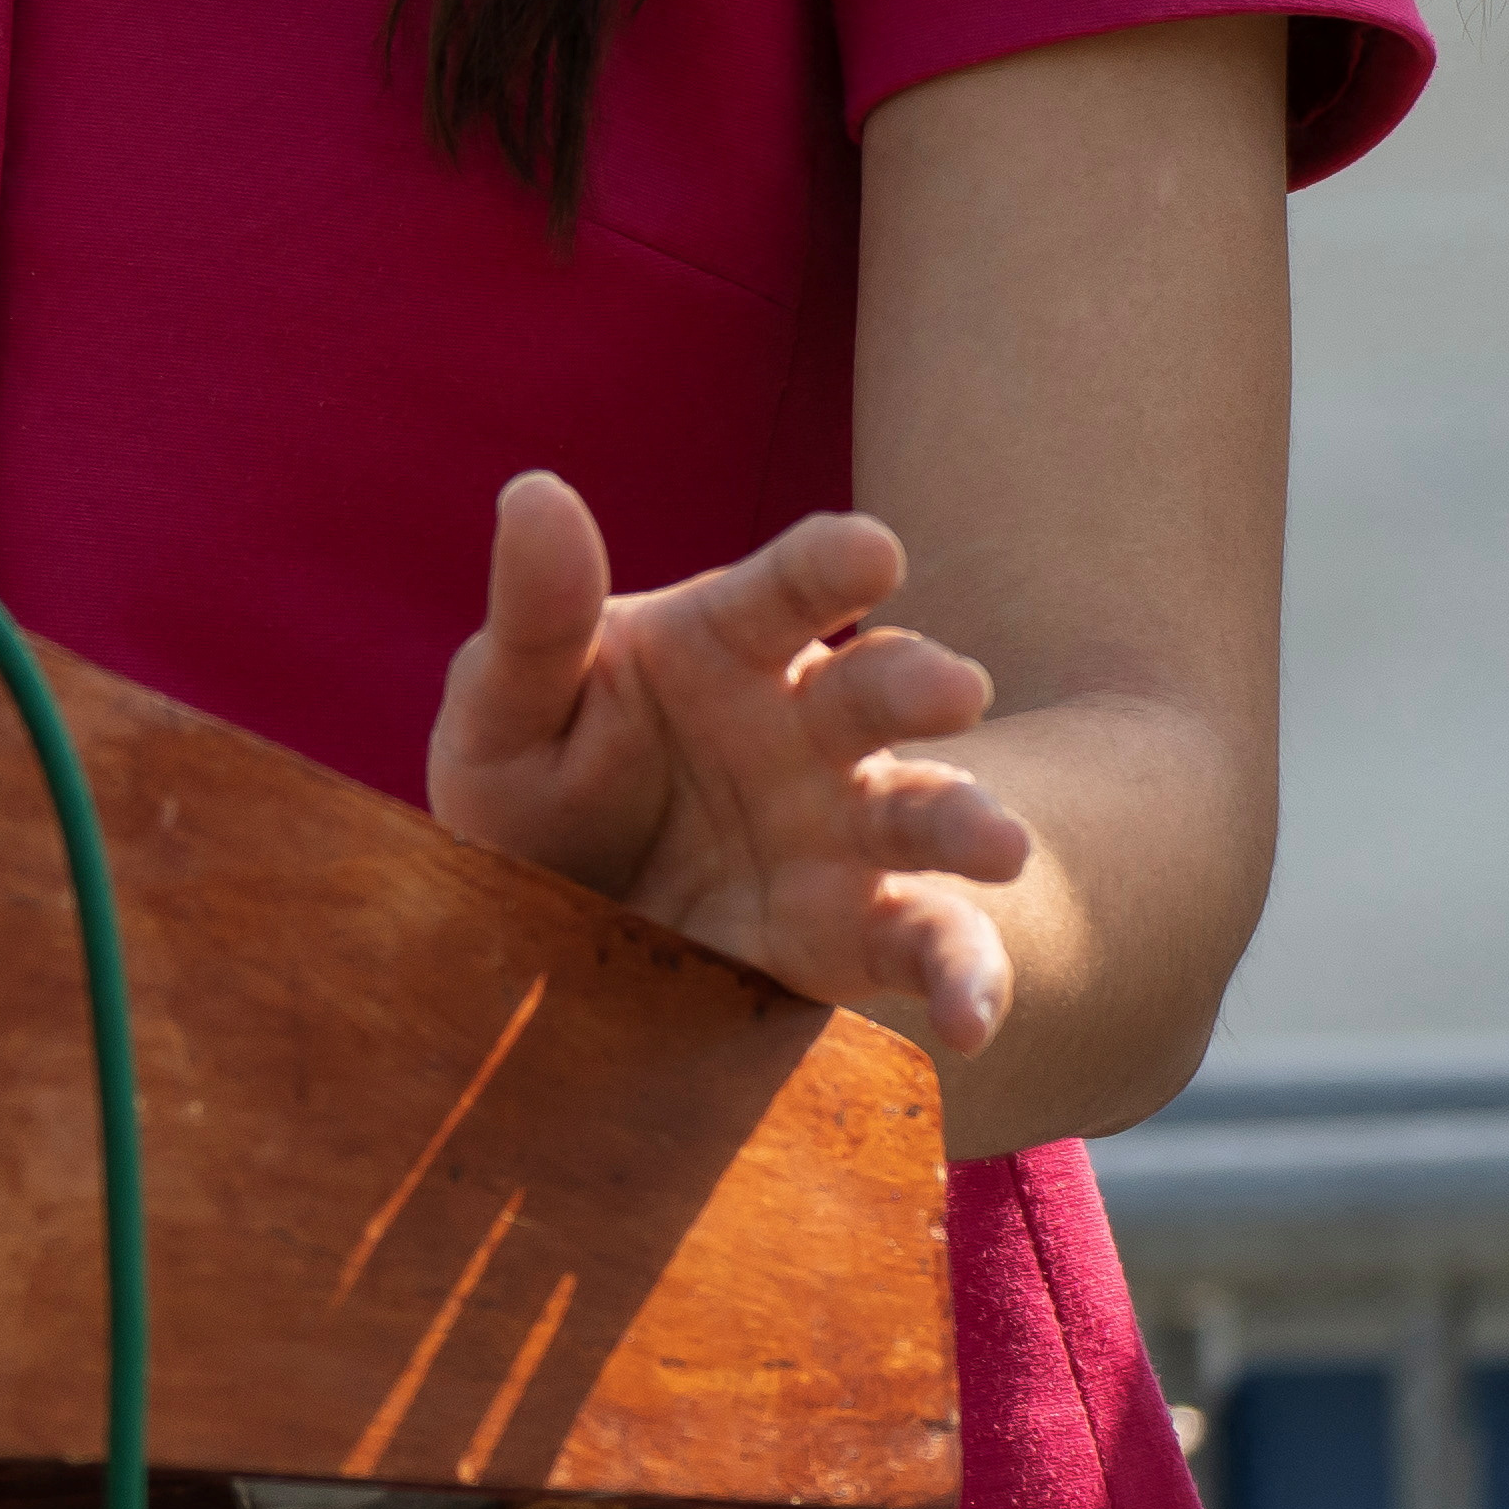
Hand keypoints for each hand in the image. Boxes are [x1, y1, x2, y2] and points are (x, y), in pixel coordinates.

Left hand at [422, 474, 1028, 1054]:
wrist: (544, 933)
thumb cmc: (534, 784)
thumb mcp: (508, 709)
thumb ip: (536, 616)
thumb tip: (534, 491)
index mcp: (726, 646)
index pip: (788, 588)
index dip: (830, 563)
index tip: (870, 549)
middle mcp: (807, 728)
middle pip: (884, 688)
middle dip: (921, 685)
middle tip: (953, 691)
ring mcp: (843, 830)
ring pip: (929, 812)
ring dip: (970, 823)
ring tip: (1000, 847)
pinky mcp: (855, 933)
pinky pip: (927, 947)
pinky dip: (965, 977)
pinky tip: (971, 1017)